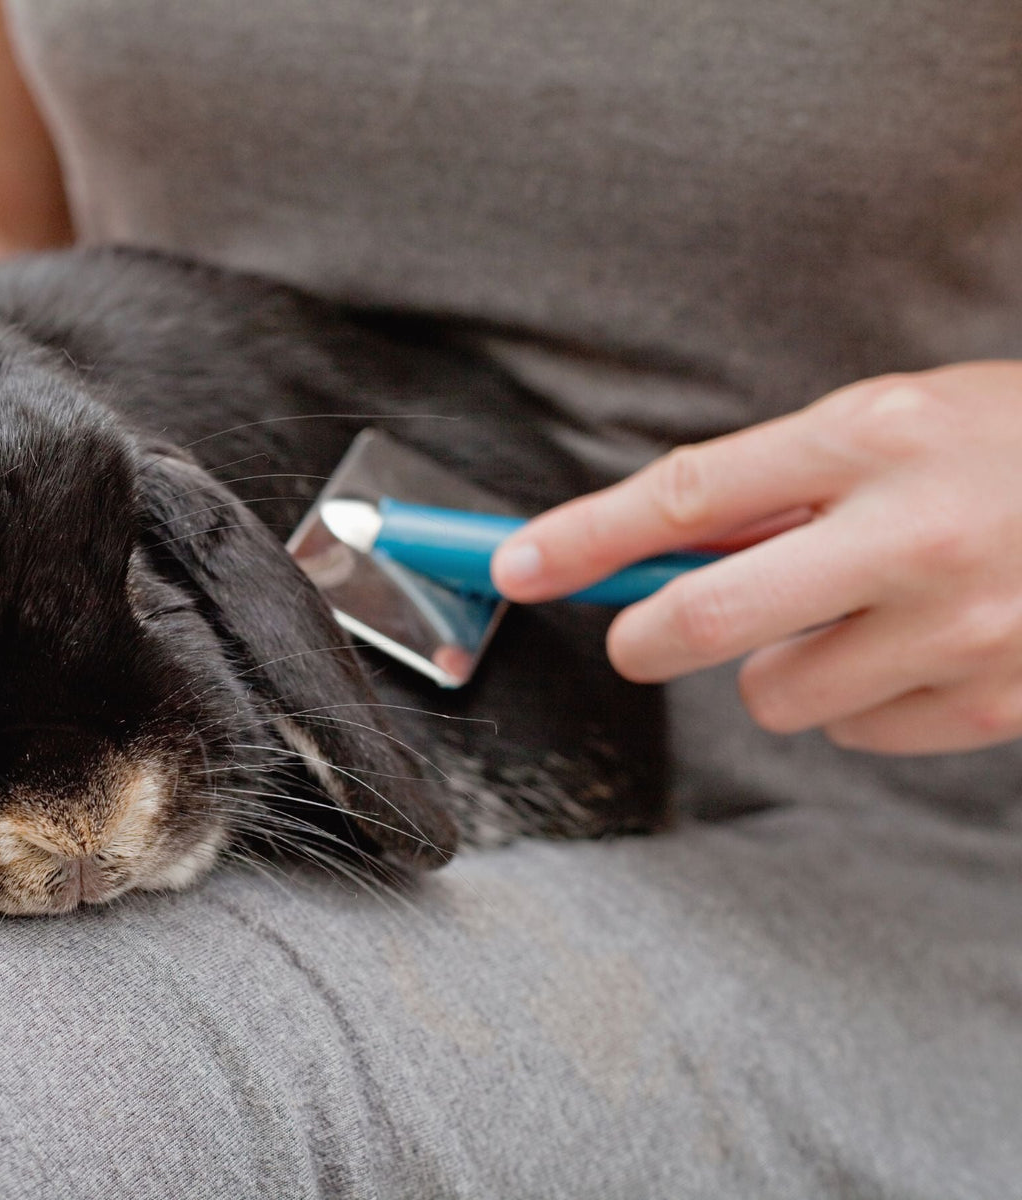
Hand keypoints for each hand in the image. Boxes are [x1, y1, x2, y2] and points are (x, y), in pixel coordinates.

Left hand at [491, 362, 1021, 754]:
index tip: (511, 566)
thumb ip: (781, 481)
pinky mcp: (995, 700)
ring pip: (774, 693)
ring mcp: (960, 625)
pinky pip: (856, 732)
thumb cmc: (1009, 450)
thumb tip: (655, 553)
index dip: (582, 538)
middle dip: (648, 636)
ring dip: (781, 665)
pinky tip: (918, 650)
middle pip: (707, 618)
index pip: (687, 495)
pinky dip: (860, 701)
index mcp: (874, 434)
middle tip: (643, 635)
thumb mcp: (896, 421)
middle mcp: (911, 531)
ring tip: (855, 615)